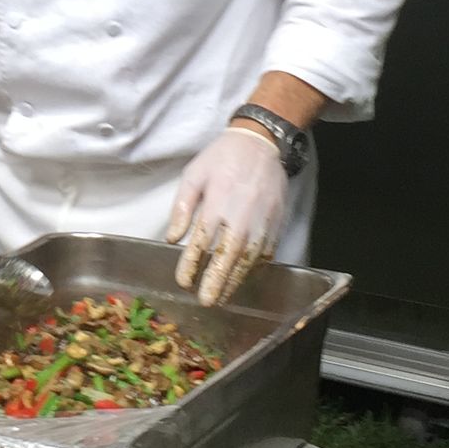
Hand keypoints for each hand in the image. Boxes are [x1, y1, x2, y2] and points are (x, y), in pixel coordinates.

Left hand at [167, 126, 287, 305]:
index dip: (191, 267)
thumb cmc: (223, 158)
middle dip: (216, 283)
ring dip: (235, 281)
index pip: (201, 244)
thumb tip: (173, 239)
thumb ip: (181, 207)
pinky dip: (255, 269)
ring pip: (248, 261)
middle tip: (206, 302)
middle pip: (227, 259)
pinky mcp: (276, 224)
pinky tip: (244, 277)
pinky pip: (266, 254)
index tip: (183, 282)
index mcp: (216, 205)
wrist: (261, 145)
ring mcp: (262, 223)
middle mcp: (241, 218)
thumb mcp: (194, 175)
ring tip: (222, 296)